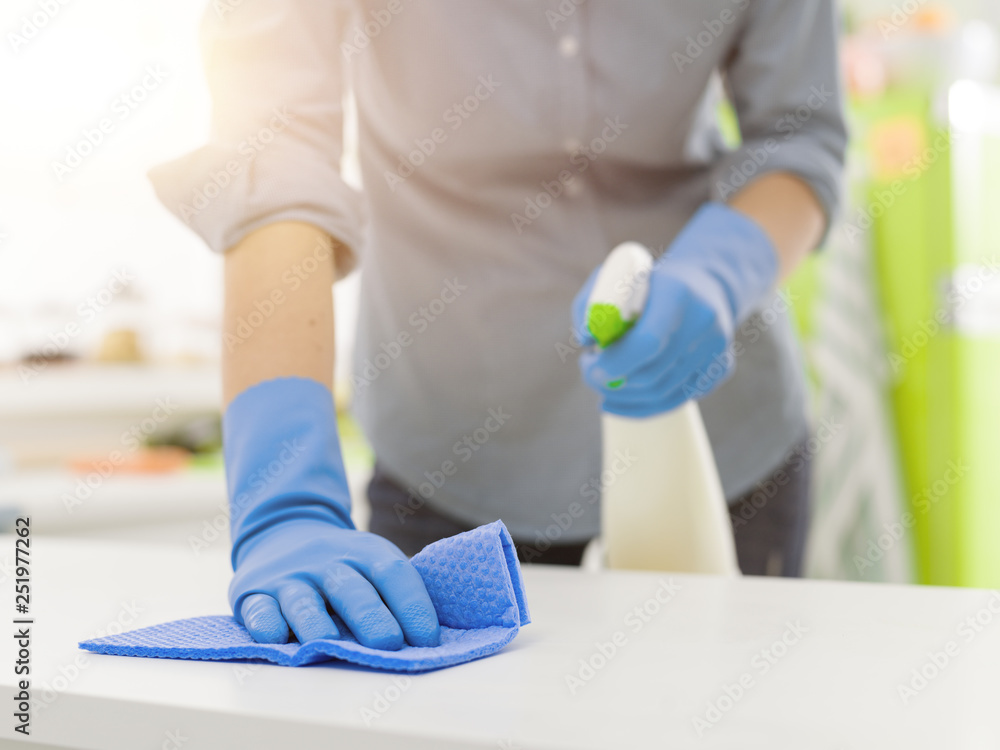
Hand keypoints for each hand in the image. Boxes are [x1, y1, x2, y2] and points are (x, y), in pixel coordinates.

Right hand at [230, 520, 440, 648]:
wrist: (282, 530)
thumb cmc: (342, 566)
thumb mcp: (371, 563)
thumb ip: (395, 593)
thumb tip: (431, 640)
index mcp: (365, 553)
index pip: (393, 574)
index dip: (413, 605)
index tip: (428, 640)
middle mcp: (326, 562)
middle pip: (351, 588)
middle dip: (370, 616)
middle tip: (387, 643)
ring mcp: (289, 577)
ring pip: (303, 600)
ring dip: (315, 622)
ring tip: (326, 643)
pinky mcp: (254, 592)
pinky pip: (259, 608)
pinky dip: (266, 622)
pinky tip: (276, 637)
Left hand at [572, 202, 777, 416]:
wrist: (707, 284)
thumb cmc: (652, 283)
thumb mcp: (618, 279)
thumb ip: (592, 303)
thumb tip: (584, 339)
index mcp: (679, 294)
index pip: (648, 342)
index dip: (616, 362)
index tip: (589, 365)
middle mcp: (704, 324)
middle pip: (653, 374)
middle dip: (612, 381)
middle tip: (589, 373)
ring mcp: (716, 350)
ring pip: (662, 393)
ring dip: (624, 396)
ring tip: (602, 384)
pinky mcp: (721, 369)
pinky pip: (676, 401)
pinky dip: (642, 407)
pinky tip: (617, 401)